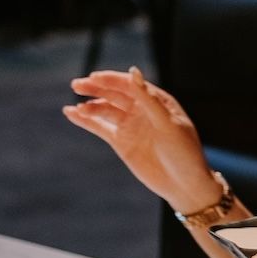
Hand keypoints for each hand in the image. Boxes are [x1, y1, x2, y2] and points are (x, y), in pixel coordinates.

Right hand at [64, 67, 220, 213]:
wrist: (184, 185)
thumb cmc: (184, 153)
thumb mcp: (167, 124)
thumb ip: (148, 99)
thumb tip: (133, 72)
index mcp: (157, 100)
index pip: (129, 84)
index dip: (110, 80)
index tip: (93, 78)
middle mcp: (141, 110)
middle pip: (114, 94)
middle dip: (95, 88)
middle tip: (76, 85)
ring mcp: (130, 125)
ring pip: (105, 109)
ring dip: (89, 105)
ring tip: (74, 106)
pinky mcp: (121, 142)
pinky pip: (100, 127)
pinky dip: (86, 121)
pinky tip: (72, 114)